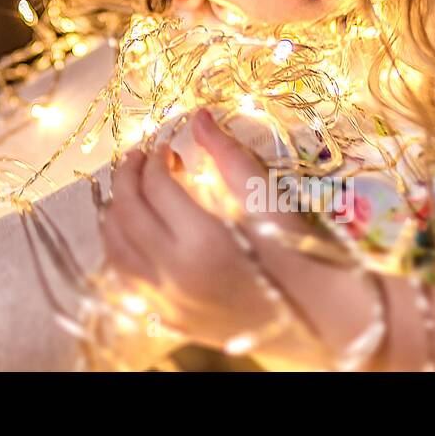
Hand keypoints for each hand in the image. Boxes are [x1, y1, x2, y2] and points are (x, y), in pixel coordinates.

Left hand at [101, 110, 375, 362]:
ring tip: (134, 189)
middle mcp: (175, 275)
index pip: (155, 185)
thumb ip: (228, 155)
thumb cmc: (300, 253)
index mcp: (202, 242)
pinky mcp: (168, 317)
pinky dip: (120, 247)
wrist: (320, 320)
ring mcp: (167, 301)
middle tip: (142, 156)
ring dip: (116, 211)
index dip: (155, 157)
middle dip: (128, 176)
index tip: (166, 145)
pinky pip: (124, 278)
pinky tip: (137, 229)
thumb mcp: (266, 200)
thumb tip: (198, 115)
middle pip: (125, 213)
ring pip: (114, 248)